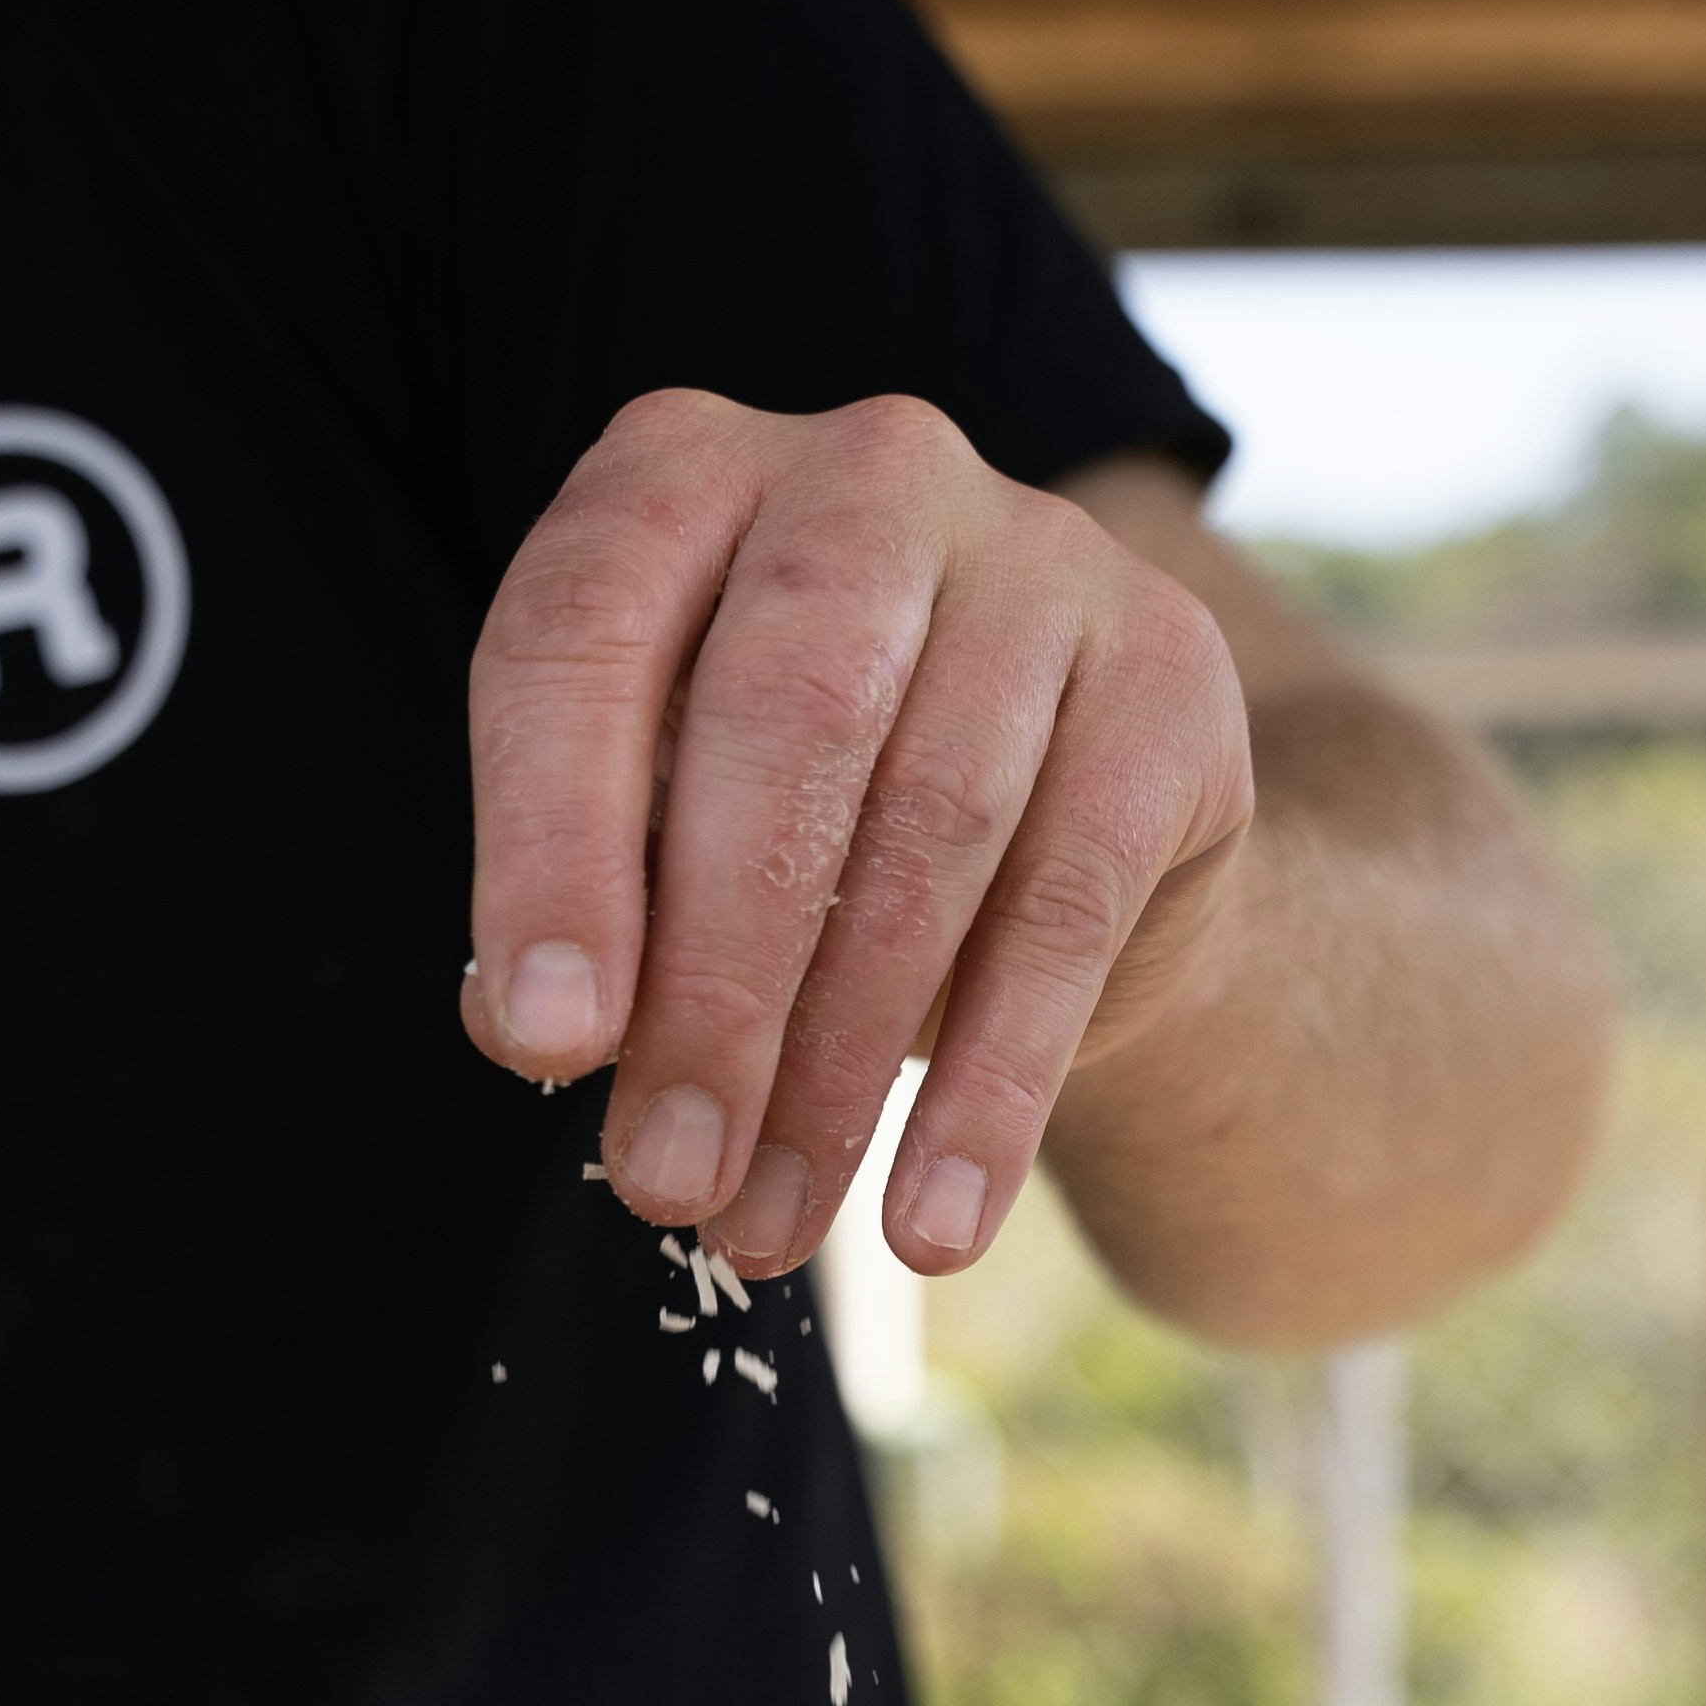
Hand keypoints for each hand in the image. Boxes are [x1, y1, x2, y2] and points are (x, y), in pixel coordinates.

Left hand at [460, 390, 1254, 1279]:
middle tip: (667, 1180)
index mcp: (679, 480)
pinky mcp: (1170, 677)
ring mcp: (1037, 553)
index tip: (545, 1044)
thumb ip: (584, 918)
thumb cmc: (801, 835)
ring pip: (928, 826)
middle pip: (778, 725)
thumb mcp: (661, 851)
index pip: (581, 641)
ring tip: (766, 1229)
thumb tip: (535, 1026)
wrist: (1070, 846)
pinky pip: (1067, 905)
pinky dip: (989, 1090)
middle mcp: (863, 475)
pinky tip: (929, 1224)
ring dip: (836, 1068)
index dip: (551, 853)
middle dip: (711, 989)